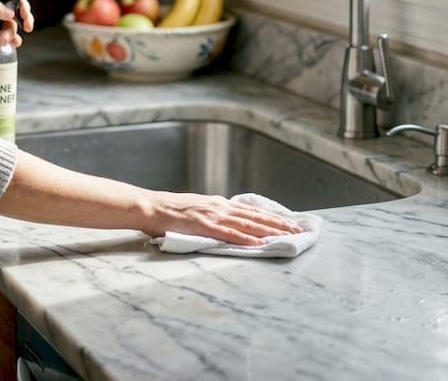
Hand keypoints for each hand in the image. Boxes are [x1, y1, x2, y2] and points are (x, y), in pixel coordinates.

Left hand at [0, 0, 33, 47]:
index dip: (22, 7)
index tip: (24, 15)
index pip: (13, 1)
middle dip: (24, 21)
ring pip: (11, 30)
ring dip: (12, 34)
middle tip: (27, 27)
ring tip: (4, 39)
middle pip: (16, 16)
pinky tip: (9, 44)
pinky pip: (3, 42)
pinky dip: (9, 43)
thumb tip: (10, 13)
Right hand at [142, 192, 302, 245]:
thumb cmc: (169, 212)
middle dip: (278, 224)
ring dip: (268, 231)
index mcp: (218, 204)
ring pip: (246, 224)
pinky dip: (244, 239)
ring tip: (285, 236)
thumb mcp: (196, 210)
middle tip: (297, 230)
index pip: (251, 211)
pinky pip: (228, 234)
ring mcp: (212, 215)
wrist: (150, 207)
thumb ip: (213, 217)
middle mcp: (219, 207)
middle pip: (255, 216)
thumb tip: (228, 225)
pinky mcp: (203, 226)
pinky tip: (257, 244)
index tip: (289, 222)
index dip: (271, 217)